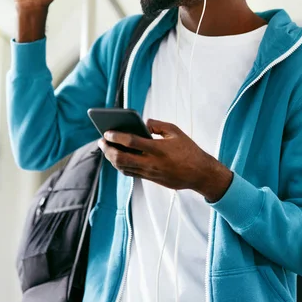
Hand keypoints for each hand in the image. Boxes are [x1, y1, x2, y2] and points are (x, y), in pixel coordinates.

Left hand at [98, 119, 232, 201]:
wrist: (199, 173)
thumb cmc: (188, 150)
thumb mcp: (176, 132)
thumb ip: (158, 125)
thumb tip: (143, 122)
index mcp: (158, 148)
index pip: (131, 142)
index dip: (116, 136)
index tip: (106, 132)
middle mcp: (151, 162)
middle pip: (121, 158)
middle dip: (108, 149)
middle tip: (101, 141)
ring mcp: (149, 173)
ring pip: (123, 167)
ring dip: (111, 158)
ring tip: (106, 148)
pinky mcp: (150, 179)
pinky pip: (130, 173)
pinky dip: (120, 165)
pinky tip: (116, 158)